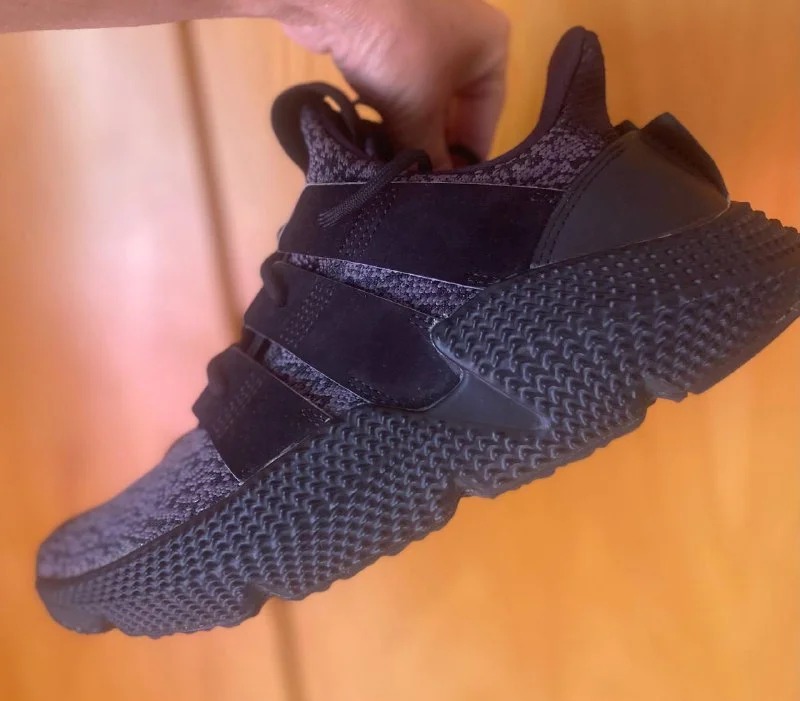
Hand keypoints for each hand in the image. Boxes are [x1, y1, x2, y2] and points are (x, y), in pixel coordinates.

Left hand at [283, 0, 509, 167]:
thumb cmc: (398, 49)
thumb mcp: (419, 113)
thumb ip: (429, 154)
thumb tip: (432, 186)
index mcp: (491, 48)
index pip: (486, 117)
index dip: (467, 157)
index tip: (449, 188)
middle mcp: (464, 33)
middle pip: (454, 107)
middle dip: (433, 143)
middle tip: (418, 181)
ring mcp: (423, 30)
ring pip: (423, 96)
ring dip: (408, 129)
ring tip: (395, 166)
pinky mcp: (386, 32)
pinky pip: (397, 81)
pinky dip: (388, 108)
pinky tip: (374, 135)